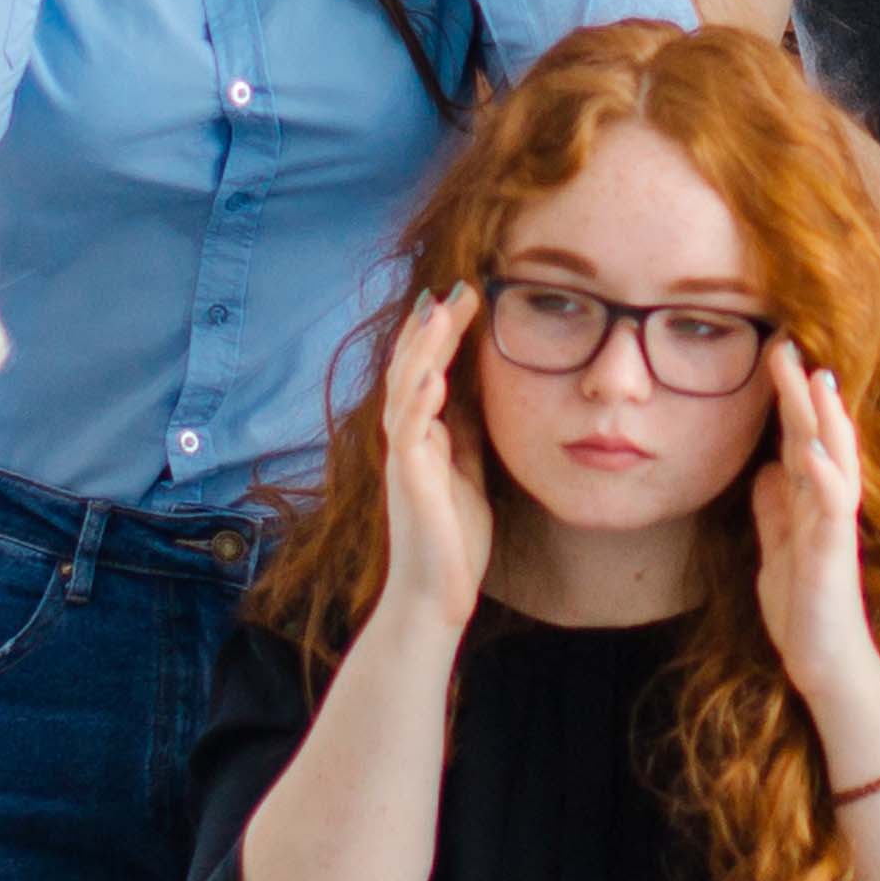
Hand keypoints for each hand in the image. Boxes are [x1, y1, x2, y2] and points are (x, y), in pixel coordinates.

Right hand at [370, 284, 496, 638]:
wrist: (436, 593)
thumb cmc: (452, 536)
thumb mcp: (469, 469)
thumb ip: (465, 433)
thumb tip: (475, 393)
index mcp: (424, 434)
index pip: (429, 369)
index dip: (444, 332)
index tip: (468, 293)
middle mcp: (407, 439)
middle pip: (411, 368)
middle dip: (432, 327)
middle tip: (457, 287)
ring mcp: (404, 459)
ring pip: (404, 391)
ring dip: (421, 350)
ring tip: (437, 312)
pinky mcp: (408, 482)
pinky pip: (408, 435)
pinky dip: (419, 403)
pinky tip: (433, 376)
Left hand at [749, 340, 879, 709]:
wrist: (826, 666)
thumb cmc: (805, 611)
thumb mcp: (778, 552)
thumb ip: (775, 512)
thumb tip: (766, 471)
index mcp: (810, 504)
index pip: (800, 440)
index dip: (788, 399)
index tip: (776, 353)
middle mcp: (827, 507)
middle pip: (816, 438)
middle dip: (802, 392)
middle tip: (786, 343)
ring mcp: (834, 528)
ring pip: (834, 462)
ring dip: (826, 421)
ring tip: (816, 379)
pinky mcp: (834, 556)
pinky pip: (832, 511)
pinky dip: (825, 478)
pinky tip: (815, 452)